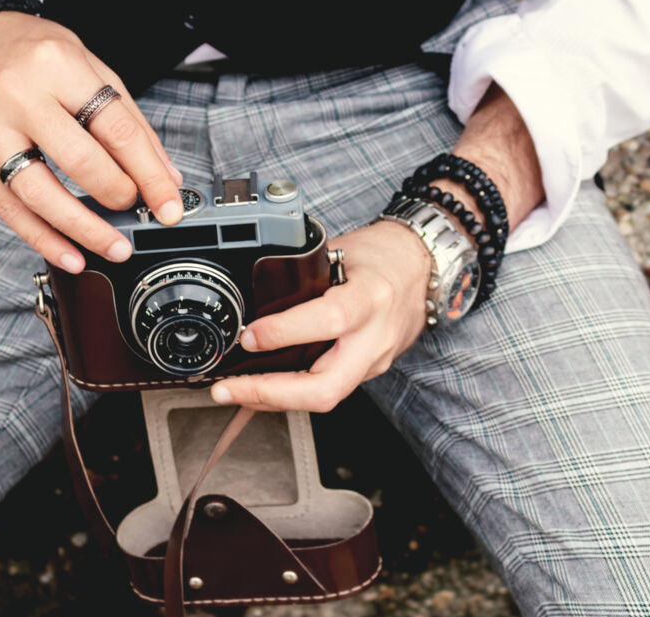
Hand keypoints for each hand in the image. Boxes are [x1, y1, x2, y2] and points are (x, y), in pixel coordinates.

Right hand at [0, 0, 182, 272]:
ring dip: (83, 230)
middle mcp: (17, 93)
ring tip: (112, 247)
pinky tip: (69, 253)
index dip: (149, 174)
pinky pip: (6, 207)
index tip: (169, 204)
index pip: (116, 129)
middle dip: (117, 196)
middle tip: (136, 212)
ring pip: (39, 193)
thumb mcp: (86, 63)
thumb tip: (164, 174)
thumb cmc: (27, 51)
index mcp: (58, 64)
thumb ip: (127, 118)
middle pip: (78, 161)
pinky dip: (41, 237)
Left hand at [209, 221, 431, 411]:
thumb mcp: (341, 250)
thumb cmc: (380, 255)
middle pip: (327, 387)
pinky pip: (328, 390)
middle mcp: (375, 337)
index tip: (249, 336)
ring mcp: (374, 360)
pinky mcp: (369, 371)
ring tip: (234, 391)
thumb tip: (253, 297)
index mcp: (370, 296)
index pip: (330, 320)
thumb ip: (303, 275)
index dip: (285, 332)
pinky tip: (263, 388)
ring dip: (273, 399)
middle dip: (271, 393)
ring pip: (325, 397)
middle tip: (229, 389)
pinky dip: (291, 393)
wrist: (421, 266)